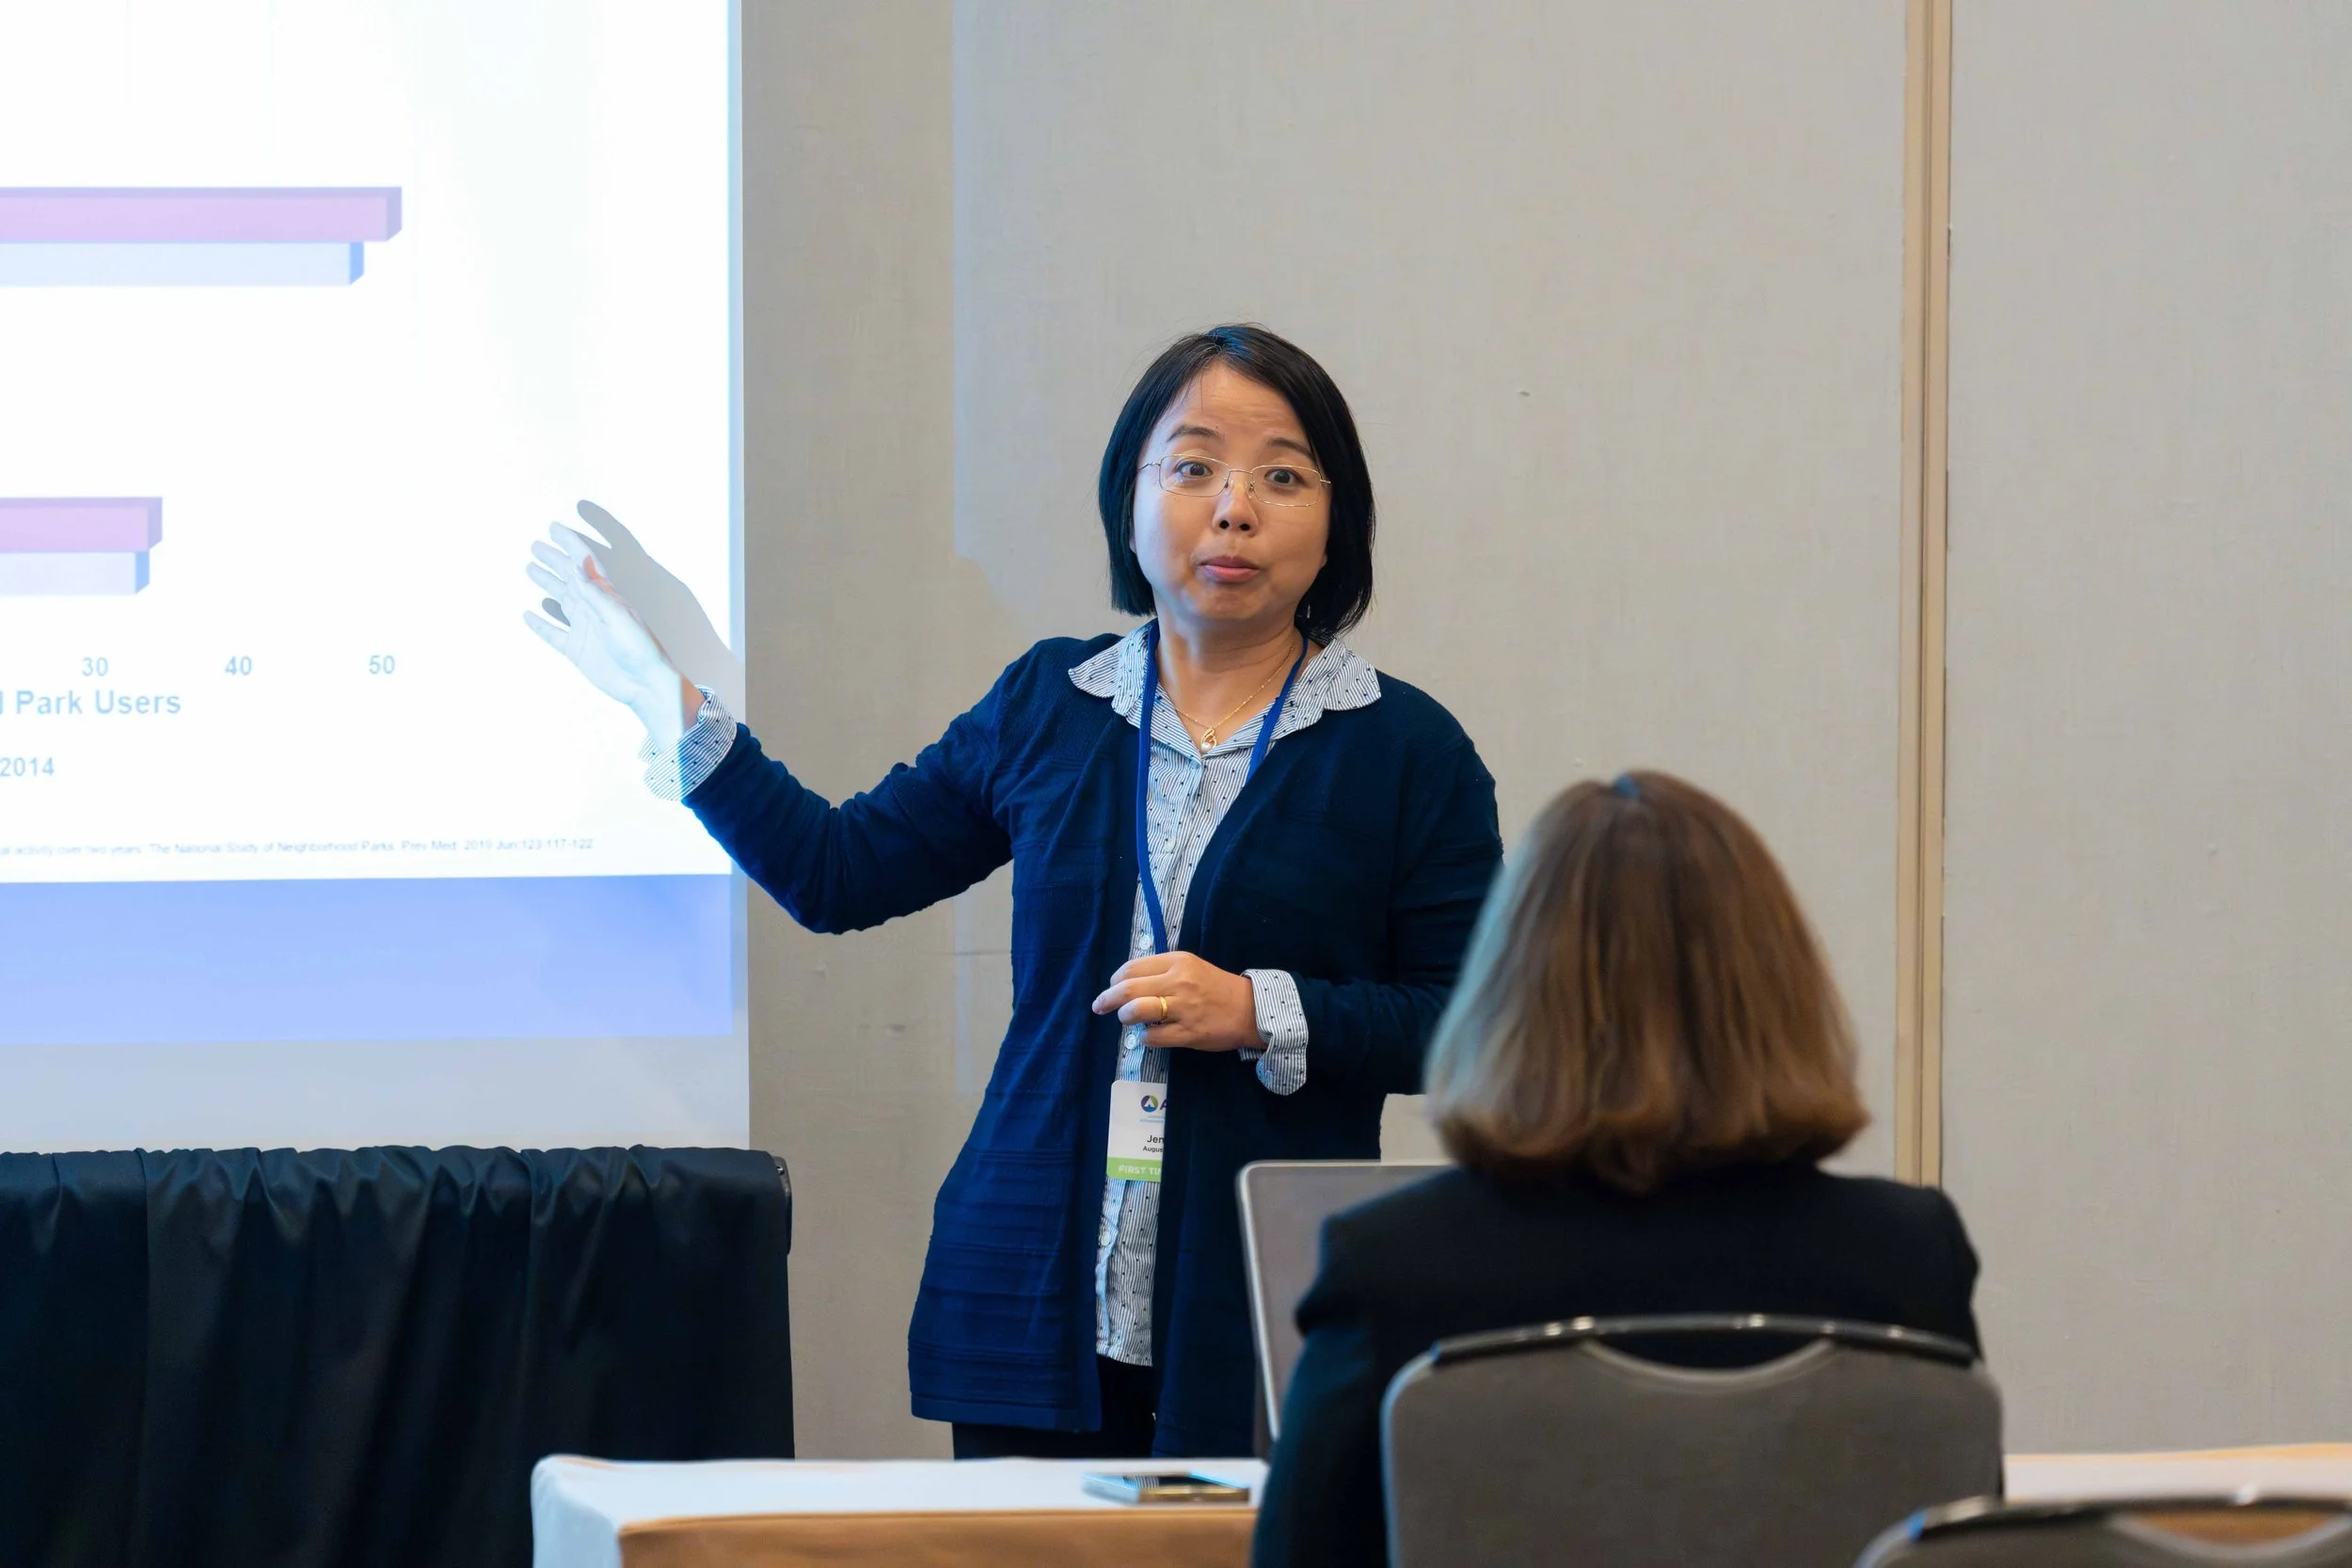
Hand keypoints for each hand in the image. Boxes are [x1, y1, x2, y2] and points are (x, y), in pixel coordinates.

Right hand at [523, 504, 694, 735]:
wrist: (643, 684)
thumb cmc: (638, 648)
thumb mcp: (616, 615)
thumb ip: (593, 591)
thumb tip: (575, 563)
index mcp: (607, 596)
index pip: (585, 563)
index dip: (570, 544)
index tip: (554, 528)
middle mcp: (594, 608)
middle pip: (570, 578)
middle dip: (553, 560)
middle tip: (535, 546)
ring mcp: (585, 628)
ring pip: (560, 600)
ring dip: (547, 584)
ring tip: (530, 569)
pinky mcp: (577, 649)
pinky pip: (553, 633)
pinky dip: (539, 624)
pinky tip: (528, 614)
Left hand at [1091, 952, 1263, 1052]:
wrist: (1250, 1010)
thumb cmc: (1215, 987)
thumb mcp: (1190, 968)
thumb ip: (1161, 971)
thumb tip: (1127, 983)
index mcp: (1178, 962)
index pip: (1132, 968)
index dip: (1115, 980)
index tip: (1112, 988)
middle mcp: (1179, 982)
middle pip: (1128, 989)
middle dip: (1107, 999)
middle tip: (1099, 1006)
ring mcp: (1184, 1009)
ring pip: (1136, 1011)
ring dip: (1125, 1017)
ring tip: (1127, 1020)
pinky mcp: (1188, 1033)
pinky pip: (1153, 1037)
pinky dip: (1145, 1037)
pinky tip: (1150, 1035)